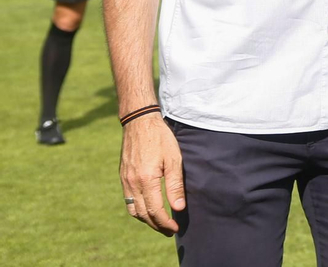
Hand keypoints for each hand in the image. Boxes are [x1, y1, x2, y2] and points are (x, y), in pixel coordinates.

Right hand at [121, 115, 184, 234]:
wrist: (139, 122)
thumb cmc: (160, 139)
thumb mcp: (174, 160)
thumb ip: (175, 185)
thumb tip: (178, 208)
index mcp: (146, 180)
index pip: (155, 210)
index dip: (165, 223)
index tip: (175, 228)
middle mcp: (132, 183)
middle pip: (143, 214)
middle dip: (157, 225)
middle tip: (170, 231)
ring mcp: (125, 180)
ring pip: (133, 210)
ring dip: (146, 220)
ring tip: (160, 224)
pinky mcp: (123, 177)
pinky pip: (127, 200)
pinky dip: (137, 210)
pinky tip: (148, 209)